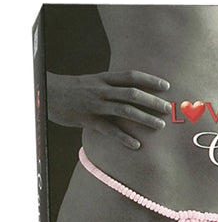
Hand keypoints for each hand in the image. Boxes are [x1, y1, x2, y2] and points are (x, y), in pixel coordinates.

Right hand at [47, 70, 171, 149]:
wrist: (46, 93)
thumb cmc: (73, 89)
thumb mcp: (93, 82)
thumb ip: (111, 86)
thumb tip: (132, 92)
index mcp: (104, 79)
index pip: (131, 76)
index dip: (150, 80)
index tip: (166, 87)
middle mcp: (102, 90)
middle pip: (132, 93)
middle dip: (152, 101)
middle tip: (168, 109)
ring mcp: (95, 105)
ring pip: (124, 110)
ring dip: (145, 118)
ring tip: (160, 125)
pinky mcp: (87, 120)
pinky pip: (109, 130)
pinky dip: (124, 138)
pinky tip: (136, 145)